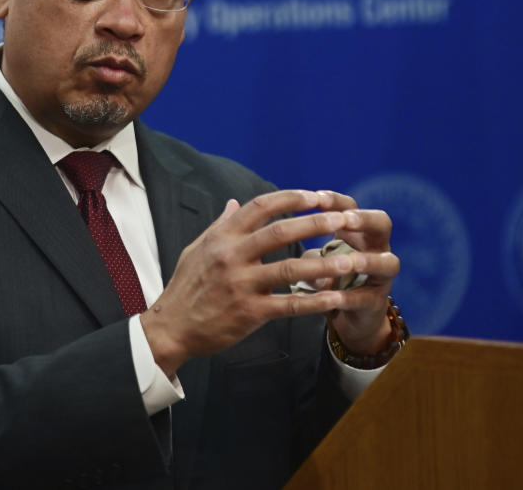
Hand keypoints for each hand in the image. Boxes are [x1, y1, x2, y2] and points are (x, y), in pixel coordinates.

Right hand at [140, 189, 389, 377]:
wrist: (171, 327)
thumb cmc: (185, 287)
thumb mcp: (197, 248)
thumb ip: (220, 225)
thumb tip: (235, 202)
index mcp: (222, 237)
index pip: (260, 207)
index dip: (291, 198)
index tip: (316, 196)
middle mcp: (231, 256)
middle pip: (279, 232)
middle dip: (315, 223)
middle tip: (344, 219)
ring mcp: (241, 284)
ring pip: (289, 269)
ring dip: (323, 263)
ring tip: (351, 259)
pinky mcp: (249, 312)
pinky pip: (288, 305)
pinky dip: (314, 301)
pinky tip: (336, 298)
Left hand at [313, 190, 398, 355]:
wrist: (347, 316)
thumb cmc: (330, 279)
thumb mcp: (316, 261)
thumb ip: (309, 253)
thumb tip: (293, 254)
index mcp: (356, 233)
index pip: (351, 207)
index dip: (336, 201)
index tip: (317, 198)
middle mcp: (375, 249)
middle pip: (382, 224)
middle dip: (364, 219)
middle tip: (345, 220)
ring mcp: (380, 276)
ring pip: (387, 263)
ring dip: (368, 261)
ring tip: (351, 262)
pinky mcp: (376, 303)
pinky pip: (366, 299)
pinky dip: (349, 298)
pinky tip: (334, 298)